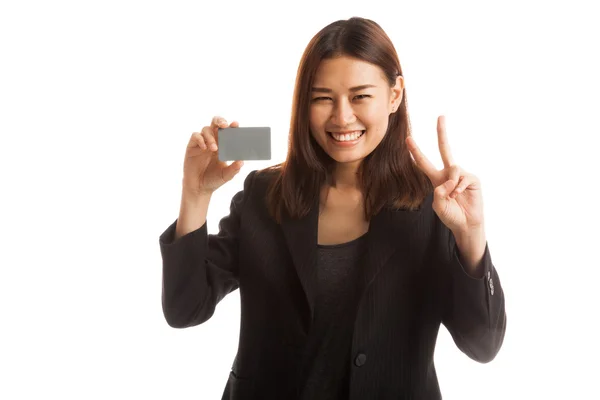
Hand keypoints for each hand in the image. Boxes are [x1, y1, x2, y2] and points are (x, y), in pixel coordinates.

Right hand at [182, 116, 243, 195]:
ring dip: (211, 136)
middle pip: (215, 123)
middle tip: (224, 125)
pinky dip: (200, 139)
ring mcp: (202, 143)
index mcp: (223, 145)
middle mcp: (212, 141)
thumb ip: (234, 169)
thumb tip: (242, 162)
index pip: (227, 132)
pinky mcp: (192, 147)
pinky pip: (195, 136)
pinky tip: (204, 147)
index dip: (231, 126)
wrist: (199, 188)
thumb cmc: (213, 180)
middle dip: (220, 121)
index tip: (236, 124)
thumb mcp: (226, 175)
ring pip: (206, 129)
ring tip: (214, 148)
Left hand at [405, 115, 483, 233]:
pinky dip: (459, 188)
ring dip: (451, 185)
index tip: (408, 139)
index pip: (424, 162)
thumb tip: (449, 179)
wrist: (466, 225)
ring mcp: (461, 175)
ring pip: (453, 169)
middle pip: (445, 149)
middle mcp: (449, 174)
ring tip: (453, 196)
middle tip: (441, 116)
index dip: (416, 151)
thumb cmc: (450, 215)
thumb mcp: (438, 205)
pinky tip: (460, 196)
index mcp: (437, 179)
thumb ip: (439, 192)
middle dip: (442, 133)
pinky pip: (462, 178)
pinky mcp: (472, 179)